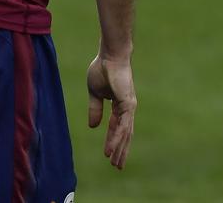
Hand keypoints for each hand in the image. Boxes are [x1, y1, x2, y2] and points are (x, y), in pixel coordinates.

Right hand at [87, 54, 136, 169]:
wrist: (109, 56)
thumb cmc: (102, 70)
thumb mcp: (95, 94)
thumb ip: (95, 109)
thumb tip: (93, 126)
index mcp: (119, 105)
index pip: (117, 128)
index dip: (113, 141)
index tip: (109, 155)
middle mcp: (127, 108)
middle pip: (125, 134)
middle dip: (121, 150)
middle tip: (118, 166)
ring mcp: (129, 106)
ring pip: (125, 132)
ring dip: (120, 148)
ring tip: (115, 163)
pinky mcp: (128, 103)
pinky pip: (123, 124)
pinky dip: (117, 137)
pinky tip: (113, 148)